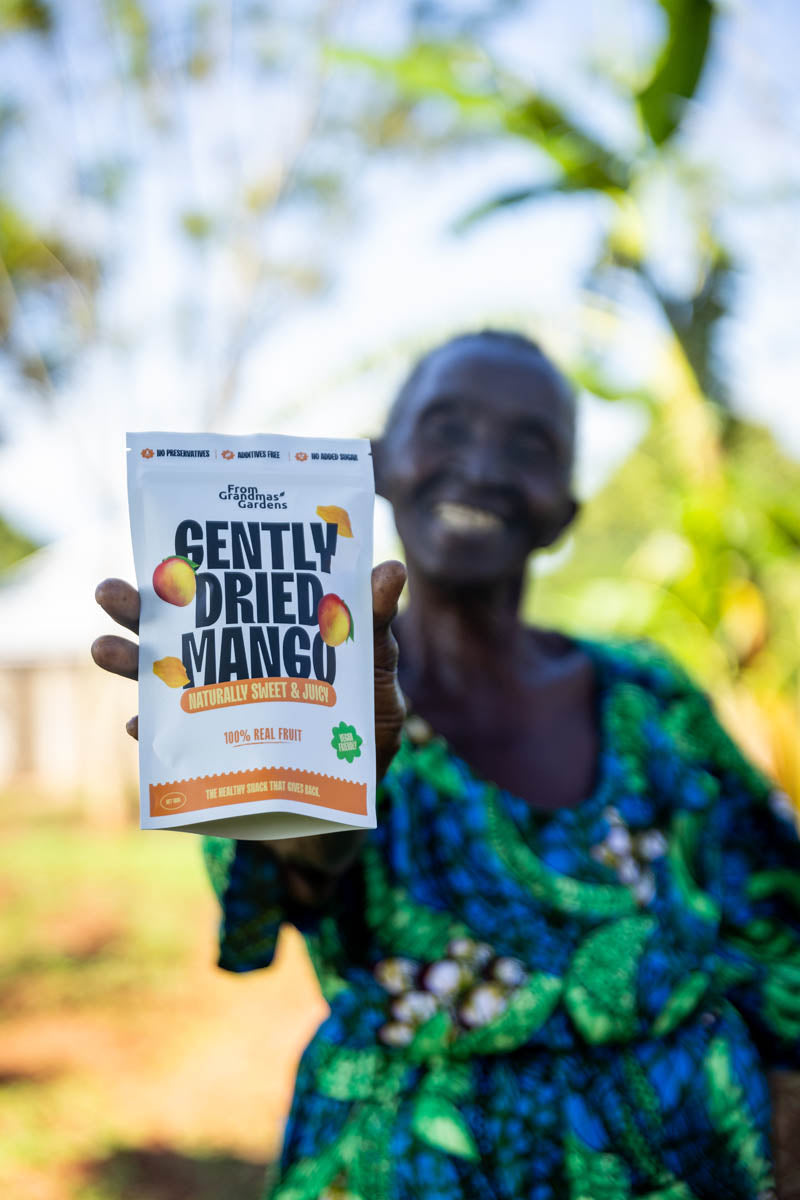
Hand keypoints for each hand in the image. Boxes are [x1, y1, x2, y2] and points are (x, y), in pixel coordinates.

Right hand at [91, 561, 407, 776]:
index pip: (223, 593)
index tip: (165, 545)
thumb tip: (390, 569)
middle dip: (139, 609)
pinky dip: (158, 737)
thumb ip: (374, 626)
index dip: (192, 569)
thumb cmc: (365, 730)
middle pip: (179, 631)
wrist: (349, 809)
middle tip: (107, 590)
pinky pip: (176, 747)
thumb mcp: (376, 673)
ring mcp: (217, 716)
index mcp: (266, 636)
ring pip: (162, 682)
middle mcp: (231, 669)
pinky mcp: (213, 761)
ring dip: (129, 664)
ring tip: (101, 647)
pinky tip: (138, 727)